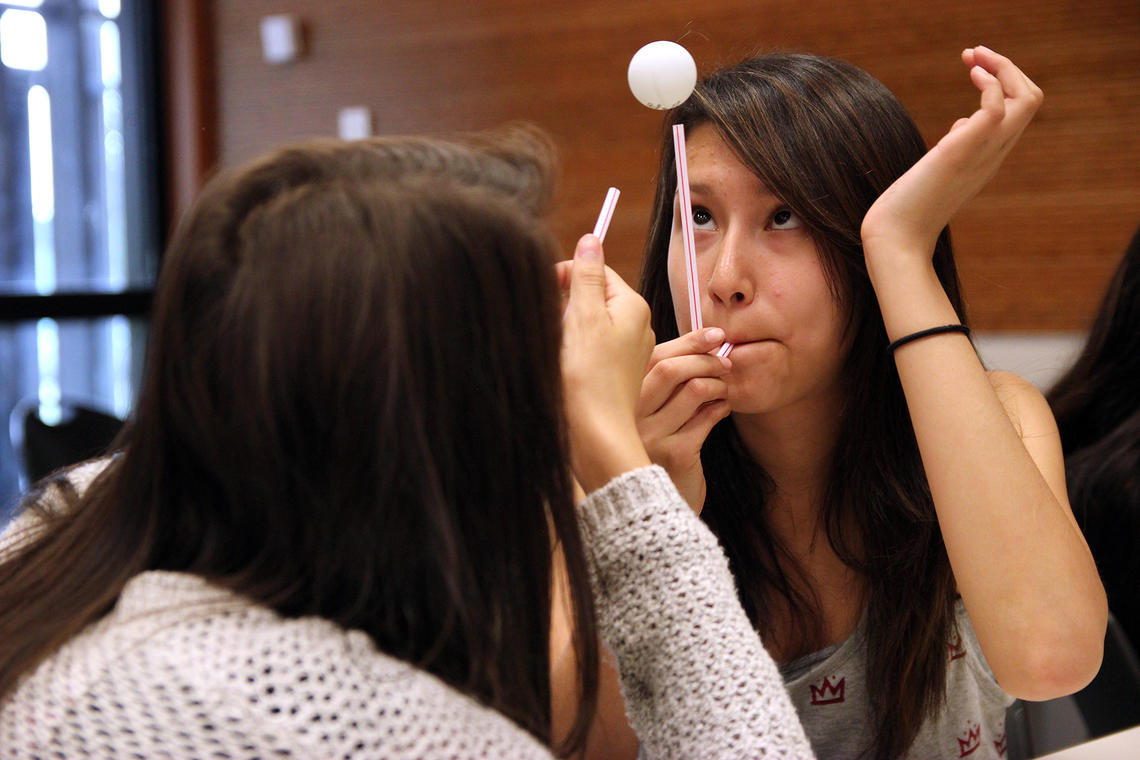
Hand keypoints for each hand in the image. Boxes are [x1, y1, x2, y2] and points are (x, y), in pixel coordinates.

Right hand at [558, 234, 654, 492]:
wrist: (594, 435)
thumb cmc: (588, 377)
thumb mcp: (583, 317)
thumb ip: (585, 275)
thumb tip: (591, 238)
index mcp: (632, 306)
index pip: (597, 271)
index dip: (568, 275)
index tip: (546, 290)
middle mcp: (635, 326)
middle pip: (591, 297)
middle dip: (565, 305)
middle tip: (554, 329)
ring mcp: (625, 352)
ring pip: (587, 324)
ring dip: (566, 331)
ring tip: (560, 352)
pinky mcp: (612, 374)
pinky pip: (589, 349)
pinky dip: (571, 353)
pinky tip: (564, 370)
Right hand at [636, 328, 731, 512]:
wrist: (652, 505)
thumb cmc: (656, 451)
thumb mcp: (652, 414)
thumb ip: (665, 384)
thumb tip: (704, 344)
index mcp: (623, 398)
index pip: (655, 356)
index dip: (689, 341)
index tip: (716, 335)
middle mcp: (630, 415)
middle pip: (672, 369)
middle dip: (706, 360)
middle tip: (726, 363)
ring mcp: (650, 435)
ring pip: (694, 390)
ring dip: (718, 384)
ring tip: (724, 389)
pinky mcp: (674, 453)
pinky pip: (706, 418)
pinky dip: (721, 408)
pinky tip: (724, 409)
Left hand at [862, 46, 1042, 264]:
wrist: (896, 238)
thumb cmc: (908, 210)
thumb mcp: (938, 171)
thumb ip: (955, 148)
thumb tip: (959, 127)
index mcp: (989, 157)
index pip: (1019, 112)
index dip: (1004, 83)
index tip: (975, 68)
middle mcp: (993, 154)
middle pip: (1031, 99)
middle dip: (1008, 67)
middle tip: (974, 55)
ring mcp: (982, 153)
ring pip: (1026, 99)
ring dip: (1002, 67)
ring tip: (972, 56)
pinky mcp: (962, 151)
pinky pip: (996, 108)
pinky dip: (989, 83)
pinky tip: (970, 74)